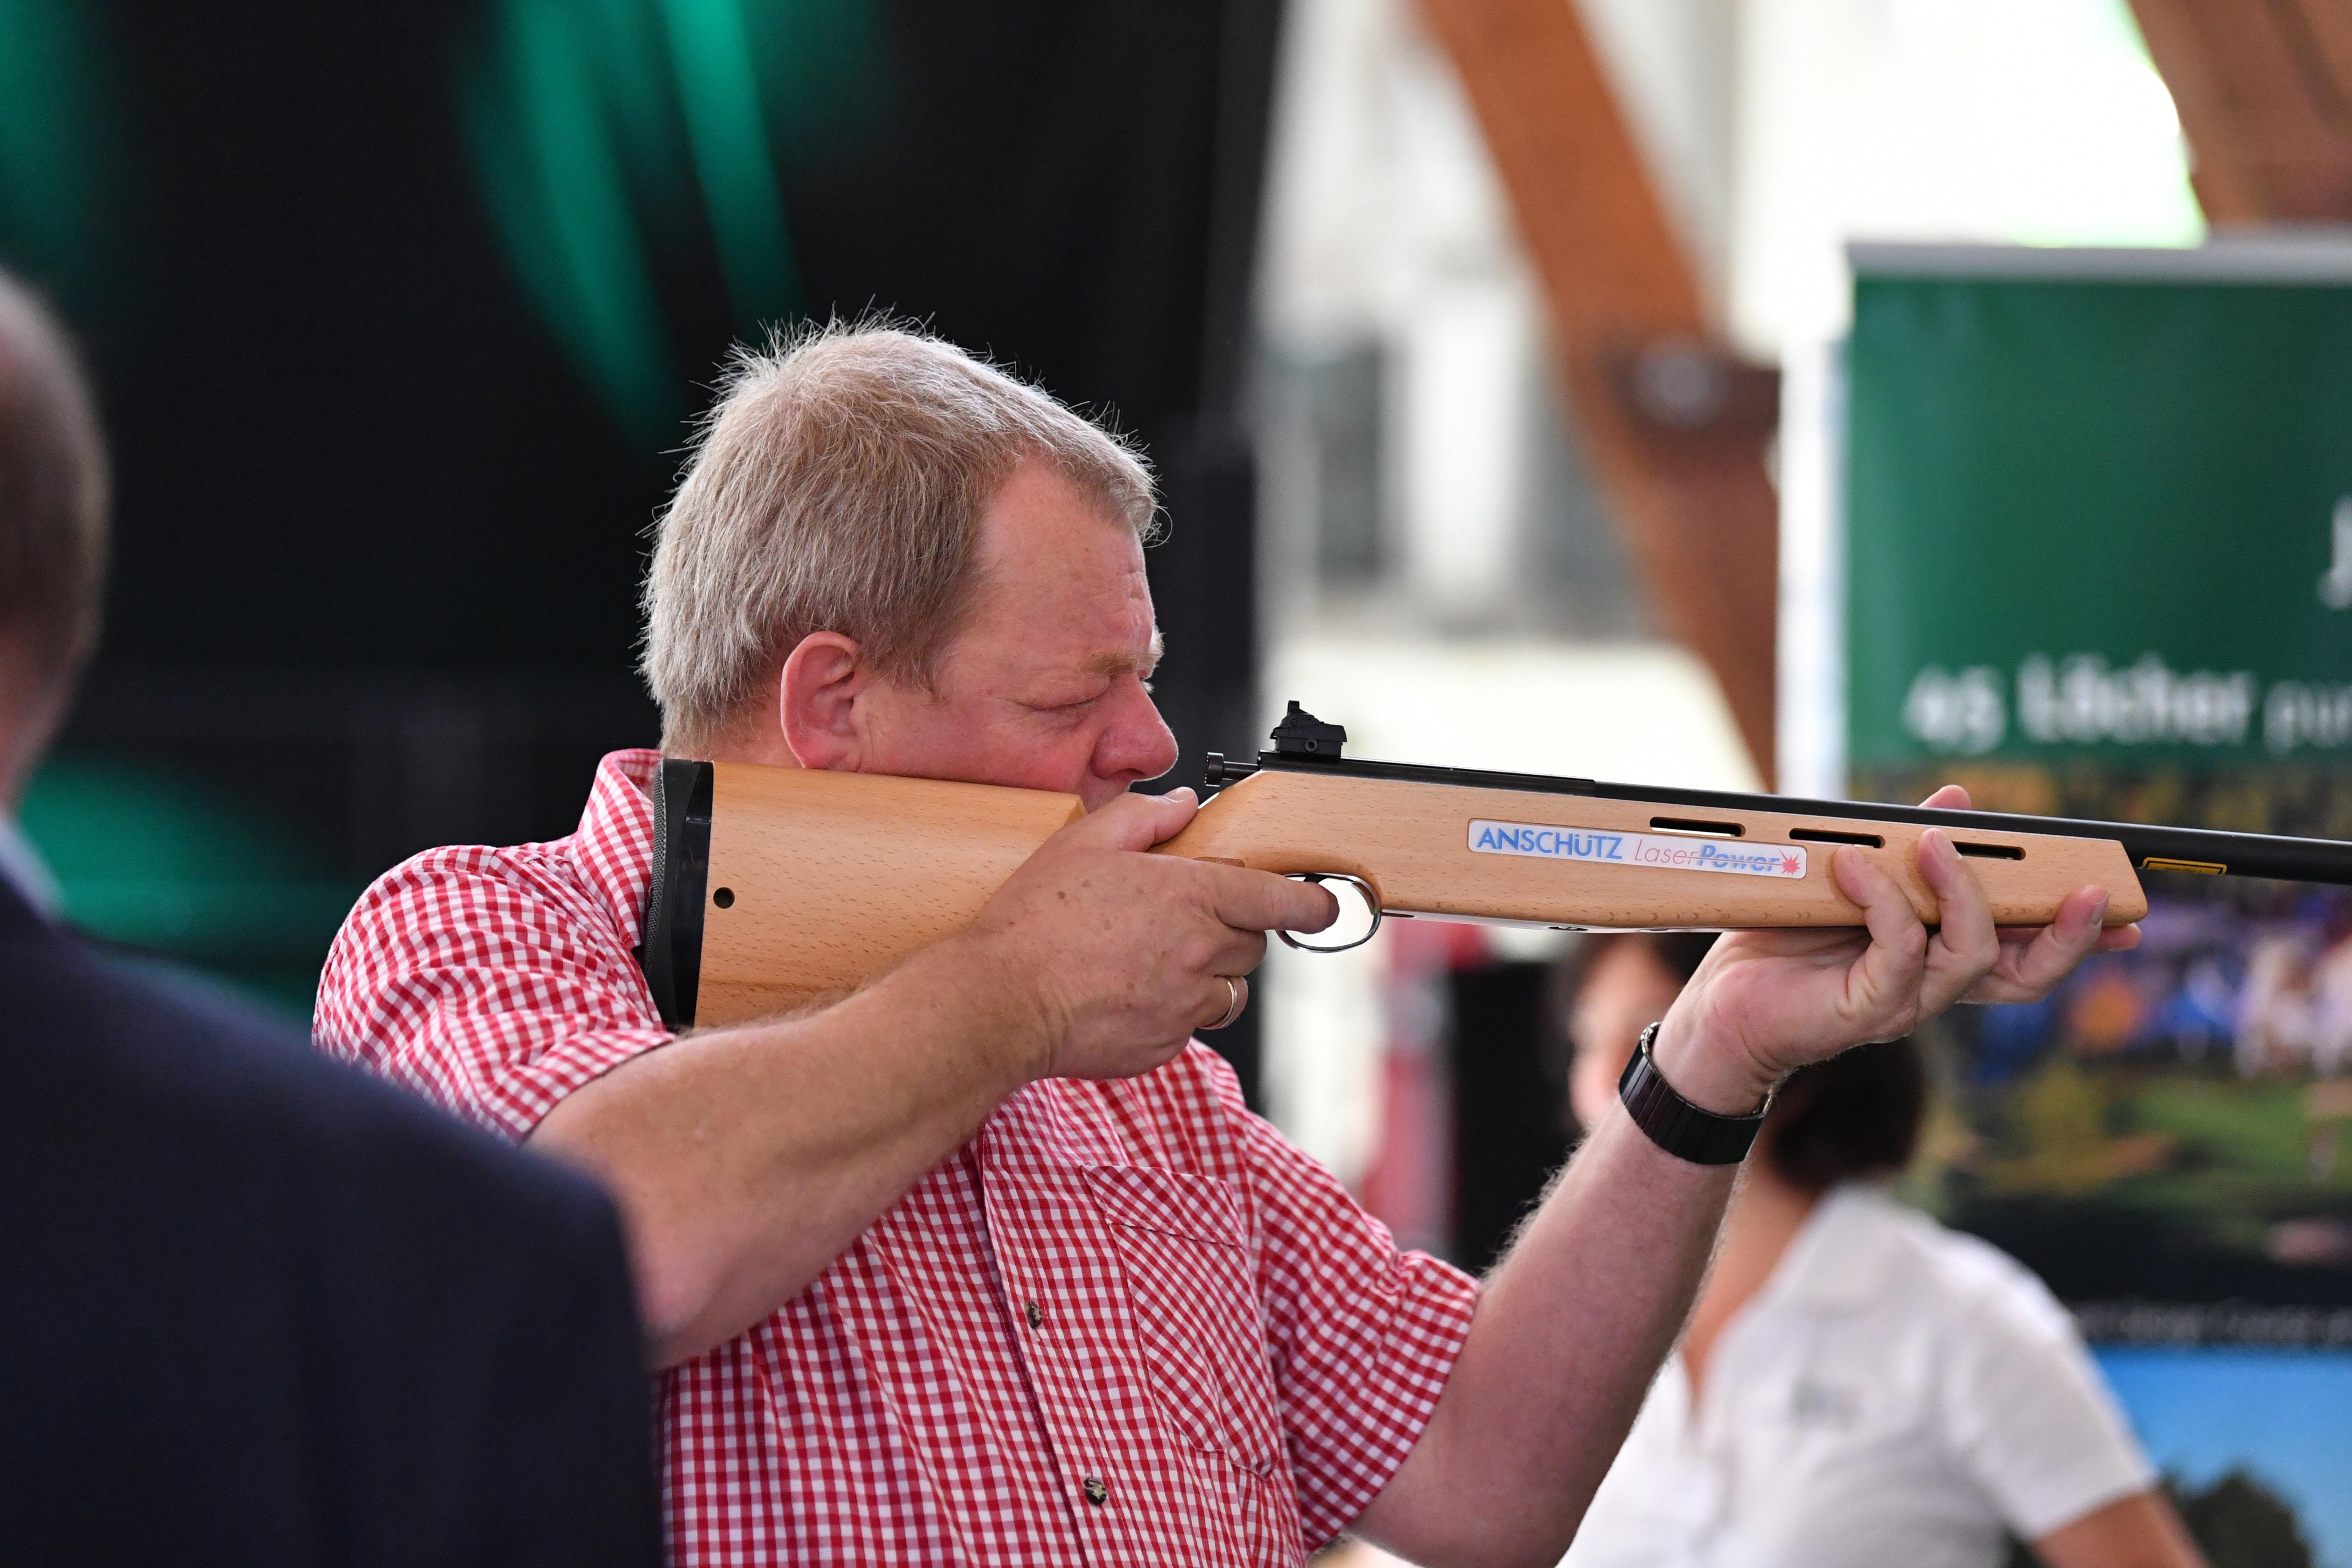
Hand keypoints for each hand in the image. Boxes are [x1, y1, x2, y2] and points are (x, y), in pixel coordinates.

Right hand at [959, 788, 1338, 1082]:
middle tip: (1181, 922)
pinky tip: (1126, 995)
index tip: (1323, 905)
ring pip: (1228, 993)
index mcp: (1192, 897)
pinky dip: (1172, 1013)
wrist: (1002, 1000)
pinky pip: (1190, 1028)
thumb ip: (1145, 817)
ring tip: (1152, 963)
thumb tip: (1185, 804)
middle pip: (1253, 946)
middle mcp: (1200, 953)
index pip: (1282, 902)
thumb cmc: (1036, 920)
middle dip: (1230, 932)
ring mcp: (1186, 1006)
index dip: (1312, 904)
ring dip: (1207, 977)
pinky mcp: (1165, 1045)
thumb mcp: (1084, 843)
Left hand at [1652, 785, 2141, 1111]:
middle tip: (2085, 891)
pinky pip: (1896, 954)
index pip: (2025, 952)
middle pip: (2025, 976)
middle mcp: (1931, 988)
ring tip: (1935, 843)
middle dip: (2063, 935)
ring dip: (1963, 895)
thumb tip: (1960, 801)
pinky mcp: (1860, 1010)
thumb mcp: (1851, 881)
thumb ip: (1905, 847)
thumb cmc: (1785, 941)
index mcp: (1938, 959)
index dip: (2075, 933)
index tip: (2117, 900)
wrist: (1720, 1005)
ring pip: (1970, 959)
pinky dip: (1884, 902)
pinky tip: (1856, 865)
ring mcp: (1901, 1004)